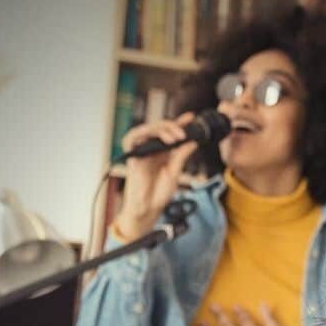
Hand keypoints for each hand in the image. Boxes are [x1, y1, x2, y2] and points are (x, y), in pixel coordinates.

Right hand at [117, 112, 197, 237]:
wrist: (149, 208)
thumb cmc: (159, 193)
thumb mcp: (175, 172)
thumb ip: (182, 155)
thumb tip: (194, 142)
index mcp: (163, 152)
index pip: (170, 132)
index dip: (180, 123)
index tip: (191, 117)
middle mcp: (151, 148)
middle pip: (159, 128)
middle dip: (173, 126)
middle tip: (184, 134)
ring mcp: (142, 150)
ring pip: (148, 129)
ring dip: (162, 129)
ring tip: (175, 137)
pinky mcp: (132, 154)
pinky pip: (134, 137)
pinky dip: (147, 133)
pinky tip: (160, 139)